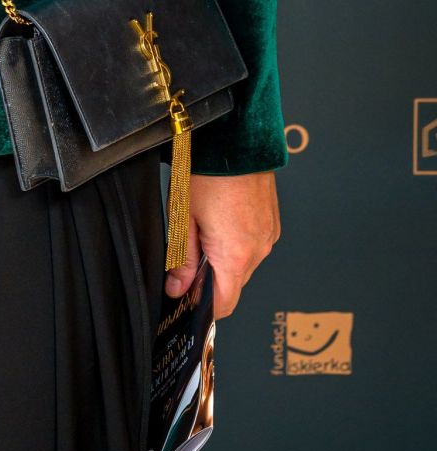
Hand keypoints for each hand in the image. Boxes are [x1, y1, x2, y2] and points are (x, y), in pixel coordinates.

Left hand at [163, 170, 280, 318]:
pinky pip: (254, 246)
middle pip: (233, 284)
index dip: (203, 308)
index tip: (187, 302)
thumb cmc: (208, 174)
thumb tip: (177, 288)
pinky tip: (221, 222)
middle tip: (187, 257)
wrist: (236, 141)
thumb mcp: (184, 218)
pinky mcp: (273, 224)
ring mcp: (269, 236)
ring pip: (243, 265)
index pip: (224, 305)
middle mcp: (259, 250)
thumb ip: (182, 260)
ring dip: (224, 259)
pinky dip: (238, 243)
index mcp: (236, 255)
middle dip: (210, 279)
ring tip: (204, 230)